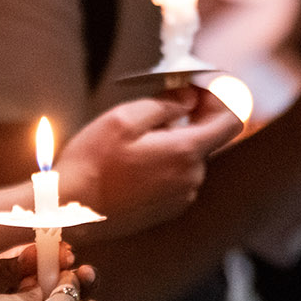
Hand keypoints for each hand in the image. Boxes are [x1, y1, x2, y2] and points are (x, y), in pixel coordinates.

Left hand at [0, 244, 75, 300]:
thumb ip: (1, 267)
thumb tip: (34, 251)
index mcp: (7, 266)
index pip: (44, 255)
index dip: (62, 254)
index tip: (71, 257)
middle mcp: (18, 287)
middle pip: (58, 278)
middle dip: (76, 276)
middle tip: (86, 277)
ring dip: (75, 299)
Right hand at [56, 87, 242, 240]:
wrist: (69, 211)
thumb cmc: (92, 163)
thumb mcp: (124, 119)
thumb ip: (165, 104)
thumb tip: (190, 97)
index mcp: (185, 152)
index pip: (231, 121)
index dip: (220, 99)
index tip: (198, 89)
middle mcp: (191, 178)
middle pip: (208, 138)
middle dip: (190, 118)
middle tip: (158, 105)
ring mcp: (181, 197)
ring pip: (189, 157)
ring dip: (173, 141)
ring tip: (136, 139)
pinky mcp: (168, 209)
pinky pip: (177, 176)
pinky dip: (164, 162)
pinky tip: (133, 162)